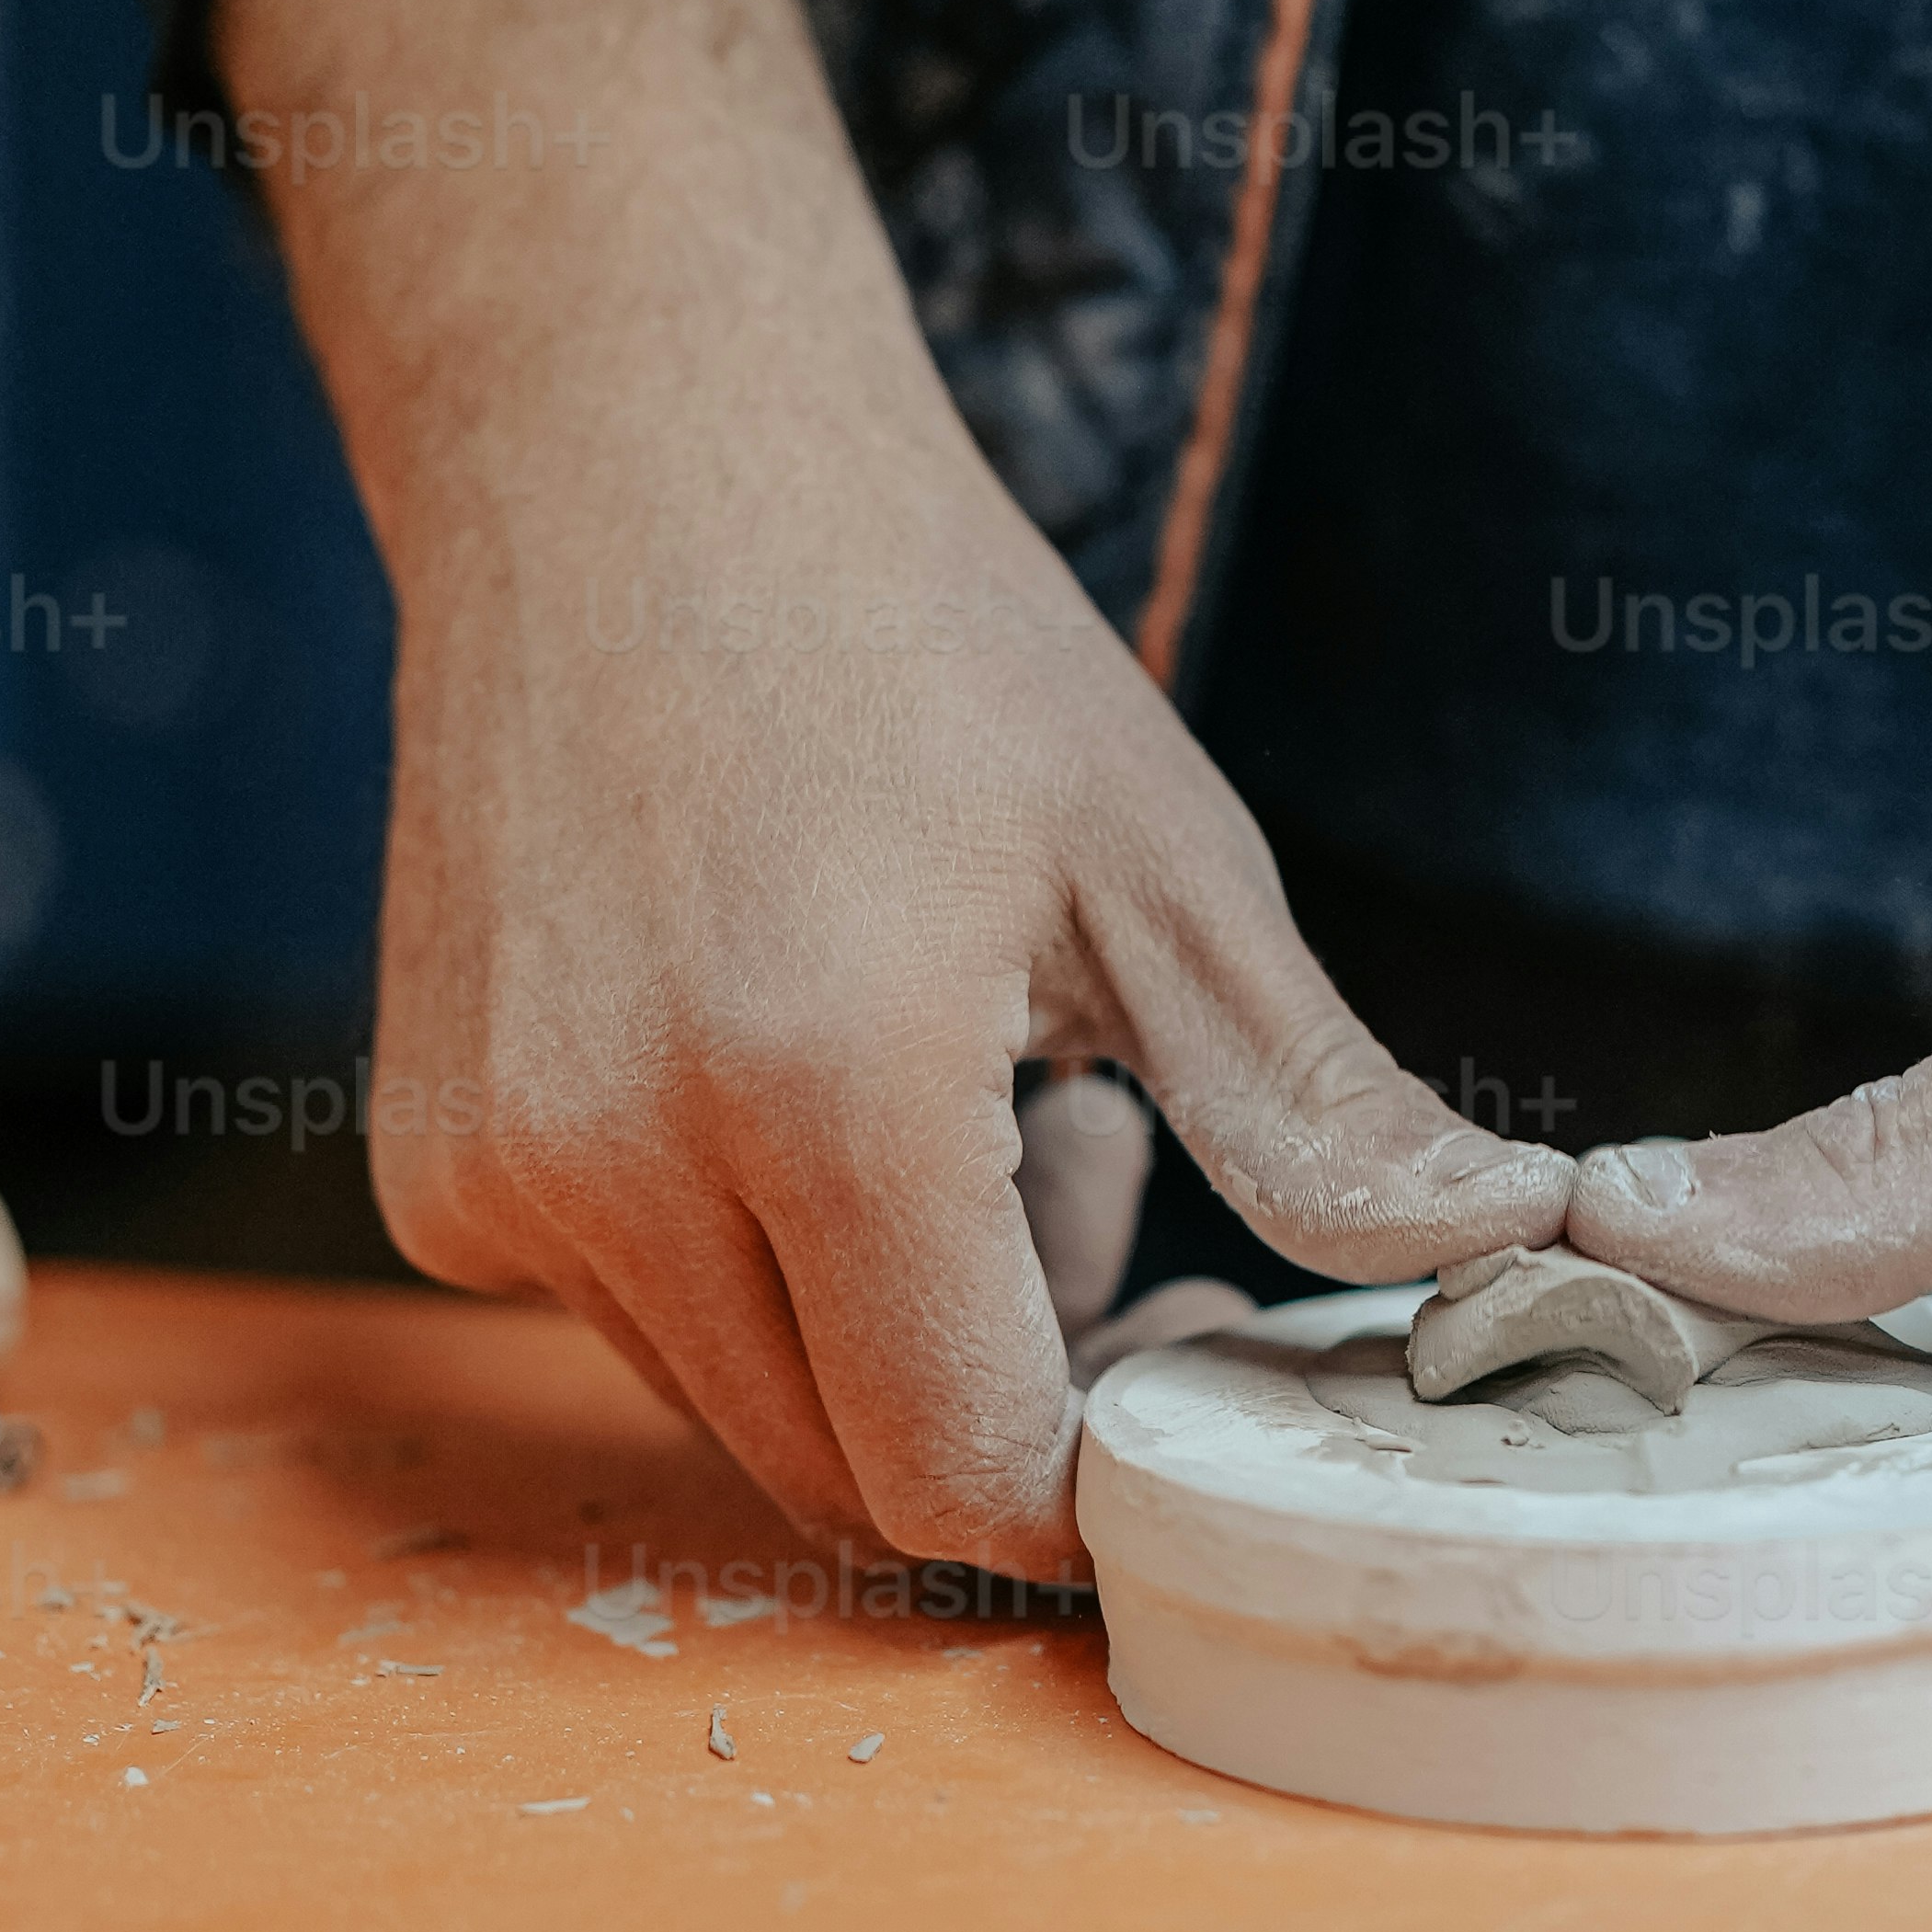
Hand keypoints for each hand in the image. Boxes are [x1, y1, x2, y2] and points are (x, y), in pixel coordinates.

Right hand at [217, 0, 1565, 1570]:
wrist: (622, 454)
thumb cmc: (911, 629)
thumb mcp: (1159, 857)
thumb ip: (1311, 1105)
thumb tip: (1495, 1253)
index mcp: (819, 1090)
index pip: (965, 1470)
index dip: (1103, 1473)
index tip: (1186, 1342)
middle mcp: (618, 1162)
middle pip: (855, 1477)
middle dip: (1010, 1395)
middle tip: (1096, 1169)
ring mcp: (497, 1173)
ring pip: (746, 1411)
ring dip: (884, 1333)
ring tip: (963, 1096)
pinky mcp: (436, 1166)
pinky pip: (636, 1321)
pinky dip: (754, 1267)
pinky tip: (808, 1071)